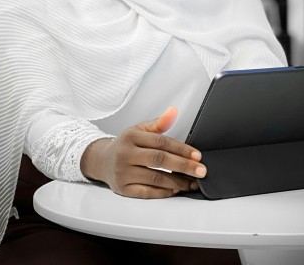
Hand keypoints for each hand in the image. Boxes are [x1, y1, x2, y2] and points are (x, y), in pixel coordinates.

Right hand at [80, 106, 205, 198]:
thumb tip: (173, 111)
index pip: (161, 142)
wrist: (101, 161)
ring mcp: (123, 173)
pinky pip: (147, 192)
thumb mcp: (139, 130)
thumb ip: (158, 123)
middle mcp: (126, 154)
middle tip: (201, 170)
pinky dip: (163, 192)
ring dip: (177, 181)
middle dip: (183, 166)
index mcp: (132, 137)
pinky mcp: (123, 189)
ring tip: (193, 182)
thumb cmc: (125, 145)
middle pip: (159, 160)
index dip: (181, 148)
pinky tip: (176, 189)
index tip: (197, 155)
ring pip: (155, 178)